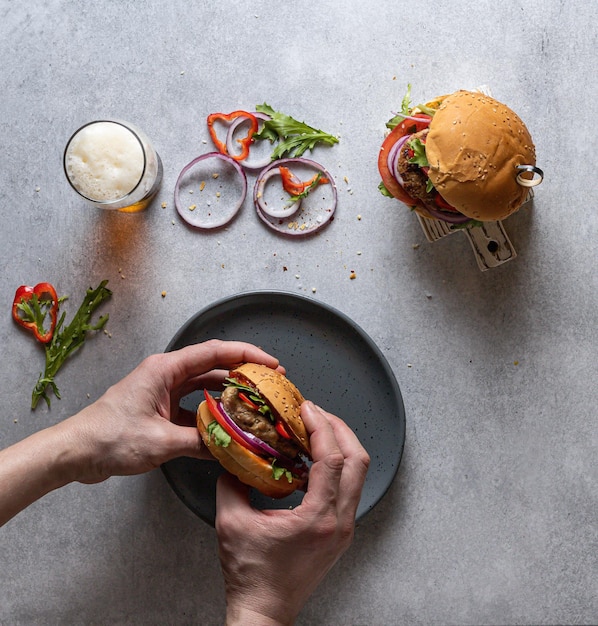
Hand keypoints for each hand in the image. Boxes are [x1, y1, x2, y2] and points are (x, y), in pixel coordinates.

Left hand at [0, 339, 279, 526]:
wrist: (76, 452)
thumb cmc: (108, 438)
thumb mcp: (160, 441)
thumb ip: (199, 442)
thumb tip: (230, 446)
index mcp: (165, 369)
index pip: (214, 352)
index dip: (246, 354)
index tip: (270, 364)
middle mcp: (166, 375)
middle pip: (214, 366)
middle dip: (243, 373)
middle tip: (270, 384)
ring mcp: (164, 392)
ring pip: (206, 387)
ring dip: (229, 395)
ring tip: (255, 404)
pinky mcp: (161, 409)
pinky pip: (194, 407)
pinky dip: (212, 415)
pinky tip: (227, 427)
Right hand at [215, 401, 369, 625]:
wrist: (264, 611)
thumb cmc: (251, 575)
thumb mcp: (231, 523)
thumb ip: (231, 483)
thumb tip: (233, 457)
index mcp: (318, 518)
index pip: (332, 459)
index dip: (321, 426)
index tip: (306, 408)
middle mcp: (339, 522)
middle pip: (358, 461)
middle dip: (339, 428)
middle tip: (315, 413)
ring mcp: (343, 528)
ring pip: (358, 474)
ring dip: (340, 445)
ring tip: (316, 430)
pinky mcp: (339, 532)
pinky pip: (348, 488)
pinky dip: (336, 466)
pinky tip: (312, 460)